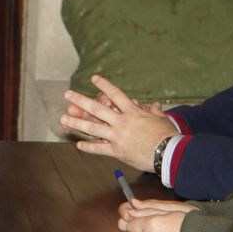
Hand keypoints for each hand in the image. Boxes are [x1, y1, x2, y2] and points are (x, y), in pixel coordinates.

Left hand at [59, 74, 177, 172]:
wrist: (169, 153)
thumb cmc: (168, 135)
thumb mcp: (161, 119)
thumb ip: (154, 112)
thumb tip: (155, 105)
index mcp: (133, 112)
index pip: (115, 94)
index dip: (104, 85)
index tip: (94, 78)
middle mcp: (122, 122)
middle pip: (97, 108)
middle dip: (81, 100)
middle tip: (68, 94)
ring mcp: (117, 136)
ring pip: (93, 128)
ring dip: (77, 122)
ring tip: (64, 118)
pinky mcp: (117, 151)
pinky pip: (99, 148)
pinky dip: (88, 147)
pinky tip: (78, 144)